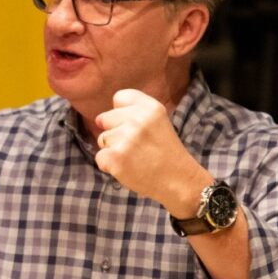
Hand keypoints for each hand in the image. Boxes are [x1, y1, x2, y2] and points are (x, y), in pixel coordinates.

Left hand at [94, 89, 210, 215]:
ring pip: (102, 139)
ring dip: (113, 150)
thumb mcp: (157, 122)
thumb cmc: (164, 153)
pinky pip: (100, 157)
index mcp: (151, 107)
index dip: (121, 113)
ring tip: (135, 158)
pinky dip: (109, 165)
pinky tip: (127, 168)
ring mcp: (126, 138)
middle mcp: (138, 119)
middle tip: (137, 146)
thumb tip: (98, 119)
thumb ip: (134, 113)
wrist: (179, 181)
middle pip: (105, 118)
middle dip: (114, 132)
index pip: (119, 97)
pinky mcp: (115, 157)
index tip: (135, 126)